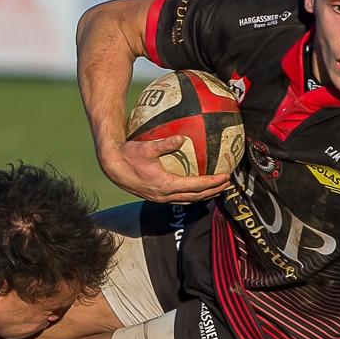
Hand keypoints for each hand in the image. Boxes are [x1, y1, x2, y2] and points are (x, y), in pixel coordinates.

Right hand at [100, 136, 233, 203]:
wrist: (112, 166)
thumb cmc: (128, 155)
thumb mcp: (147, 148)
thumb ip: (165, 143)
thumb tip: (181, 138)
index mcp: (165, 185)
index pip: (195, 186)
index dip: (212, 182)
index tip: (225, 176)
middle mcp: (164, 195)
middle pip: (195, 196)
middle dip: (213, 191)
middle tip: (227, 183)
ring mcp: (160, 198)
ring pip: (188, 200)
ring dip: (203, 195)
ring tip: (216, 188)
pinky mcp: (156, 196)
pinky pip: (179, 197)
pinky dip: (191, 194)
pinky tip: (194, 187)